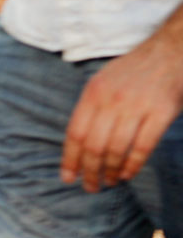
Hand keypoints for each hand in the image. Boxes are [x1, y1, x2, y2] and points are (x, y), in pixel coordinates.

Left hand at [61, 34, 182, 191]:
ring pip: (117, 149)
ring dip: (110, 171)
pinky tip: (127, 174)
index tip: (68, 177)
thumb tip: (76, 146)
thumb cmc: (133, 71)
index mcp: (93, 93)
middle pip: (94, 146)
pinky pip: (143, 146)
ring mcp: (138, 106)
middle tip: (90, 187)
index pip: (75, 134)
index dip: (70, 159)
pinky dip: (133, 164)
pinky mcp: (162, 112)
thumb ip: (89, 109)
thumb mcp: (102, 82)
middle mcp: (112, 100)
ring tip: (108, 182)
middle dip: (90, 171)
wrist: (170, 51)